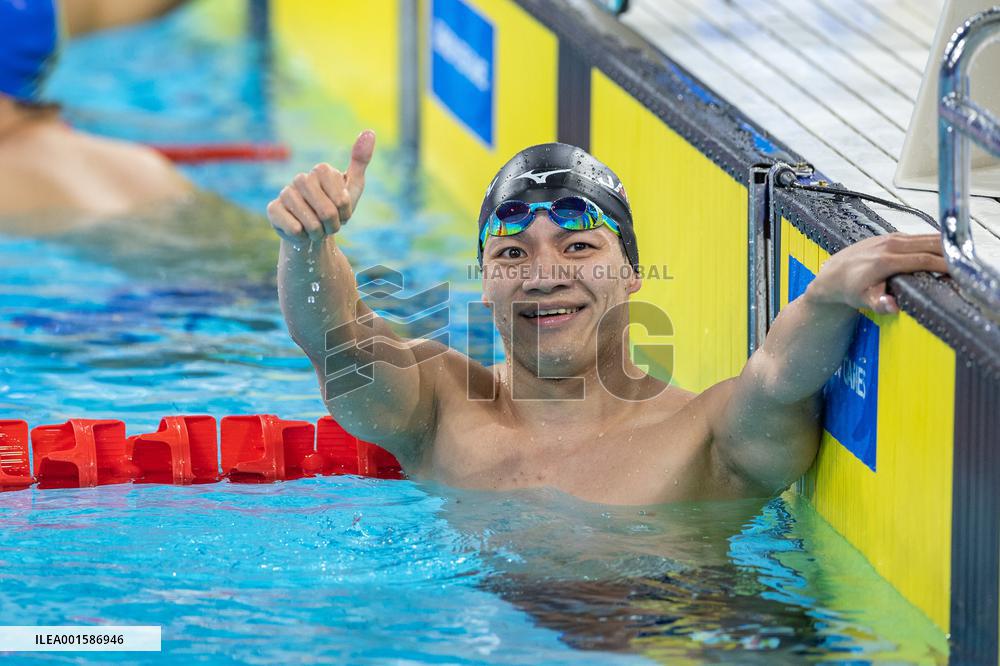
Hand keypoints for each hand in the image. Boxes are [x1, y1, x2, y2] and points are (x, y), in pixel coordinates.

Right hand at [266, 130, 375, 244]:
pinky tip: (300, 231)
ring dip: (318, 233)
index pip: (341, 199)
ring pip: (311, 223)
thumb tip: (369, 131)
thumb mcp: (353, 187)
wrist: (314, 230)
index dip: (345, 212)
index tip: (342, 212)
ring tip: (316, 228)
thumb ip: (360, 160)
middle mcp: (301, 178)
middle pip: (327, 212)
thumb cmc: (336, 208)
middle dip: (333, 225)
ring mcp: (286, 192)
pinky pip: (294, 228)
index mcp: (321, 170)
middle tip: (330, 224)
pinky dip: (302, 236)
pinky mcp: (273, 209)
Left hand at [805, 233, 947, 314]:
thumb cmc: (849, 289)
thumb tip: (892, 307)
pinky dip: (933, 243)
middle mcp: (888, 245)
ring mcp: (890, 238)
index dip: (943, 265)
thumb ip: (879, 304)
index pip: (922, 260)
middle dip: (949, 253)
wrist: (832, 275)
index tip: (958, 272)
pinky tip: (942, 253)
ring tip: (958, 260)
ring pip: (926, 238)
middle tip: (964, 266)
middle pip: (929, 244)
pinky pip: (918, 237)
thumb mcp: (863, 300)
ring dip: (944, 247)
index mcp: (884, 261)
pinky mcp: (891, 236)